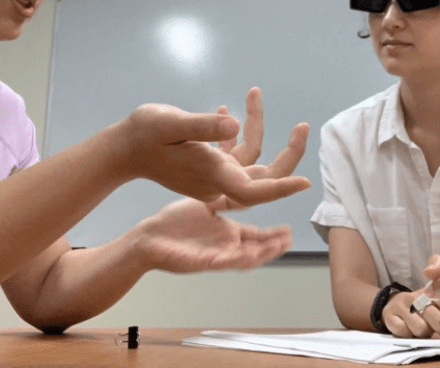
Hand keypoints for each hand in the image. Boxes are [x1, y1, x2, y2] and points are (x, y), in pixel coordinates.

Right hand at [120, 91, 309, 206]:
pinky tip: (227, 108)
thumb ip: (202, 125)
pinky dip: (236, 133)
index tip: (305, 182)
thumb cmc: (142, 134)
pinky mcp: (207, 164)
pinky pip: (232, 153)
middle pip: (262, 177)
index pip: (252, 190)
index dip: (280, 188)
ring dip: (256, 127)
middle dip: (287, 154)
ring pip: (248, 159)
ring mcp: (213, 173)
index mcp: (211, 173)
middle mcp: (217, 178)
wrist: (122, 149)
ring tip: (253, 93)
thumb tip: (234, 125)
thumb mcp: (170, 123)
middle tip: (302, 127)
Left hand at [136, 197, 291, 271]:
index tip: (289, 230)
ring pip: (244, 258)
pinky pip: (222, 261)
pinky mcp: (201, 261)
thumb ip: (225, 197)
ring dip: (262, 254)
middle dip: (274, 245)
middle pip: (256, 249)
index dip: (273, 235)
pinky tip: (249, 254)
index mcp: (227, 233)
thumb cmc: (174, 222)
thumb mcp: (206, 203)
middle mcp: (224, 246)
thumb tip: (242, 179)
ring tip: (279, 246)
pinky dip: (237, 259)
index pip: (256, 236)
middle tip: (290, 238)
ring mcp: (214, 255)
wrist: (149, 236)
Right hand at [382, 289, 439, 339]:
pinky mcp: (389, 315)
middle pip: (438, 320)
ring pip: (421, 329)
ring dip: (423, 334)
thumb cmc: (422, 310)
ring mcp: (402, 305)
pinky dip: (407, 334)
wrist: (393, 305)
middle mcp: (416, 297)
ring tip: (423, 329)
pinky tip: (408, 329)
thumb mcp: (437, 307)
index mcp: (432, 293)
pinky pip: (403, 331)